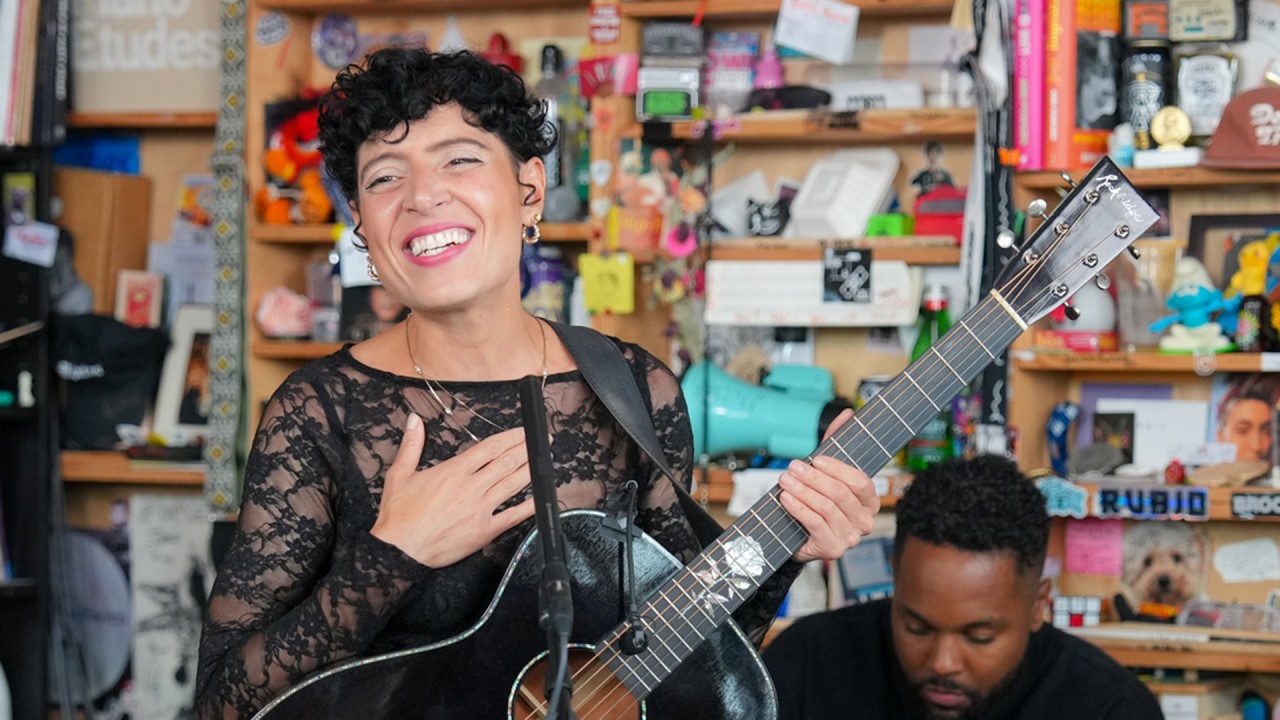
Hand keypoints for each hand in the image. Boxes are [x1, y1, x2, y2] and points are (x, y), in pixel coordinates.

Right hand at [371, 414, 534, 566]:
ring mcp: (480, 509)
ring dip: (531, 469)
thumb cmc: (398, 516)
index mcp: (454, 471)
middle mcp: (471, 487)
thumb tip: (414, 420)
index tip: (524, 431)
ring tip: (545, 459)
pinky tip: (540, 498)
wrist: (399, 552)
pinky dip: (528, 506)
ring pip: (513, 484)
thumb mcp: (400, 474)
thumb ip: (411, 445)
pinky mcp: (484, 531)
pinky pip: (512, 516)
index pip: (490, 448)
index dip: (511, 437)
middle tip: (542, 440)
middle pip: (506, 462)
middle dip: (527, 448)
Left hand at [778, 408, 879, 563]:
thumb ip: (836, 443)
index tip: (815, 458)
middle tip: (793, 467)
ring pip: (826, 508)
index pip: (860, 482)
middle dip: (814, 478)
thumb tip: (846, 413)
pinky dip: (798, 508)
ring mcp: (850, 537)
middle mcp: (865, 521)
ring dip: (803, 491)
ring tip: (786, 480)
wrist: (797, 536)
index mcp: (870, 501)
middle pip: (840, 494)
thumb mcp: (825, 472)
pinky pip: (815, 524)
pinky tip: (786, 498)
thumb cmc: (815, 502)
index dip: (837, 469)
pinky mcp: (832, 549)